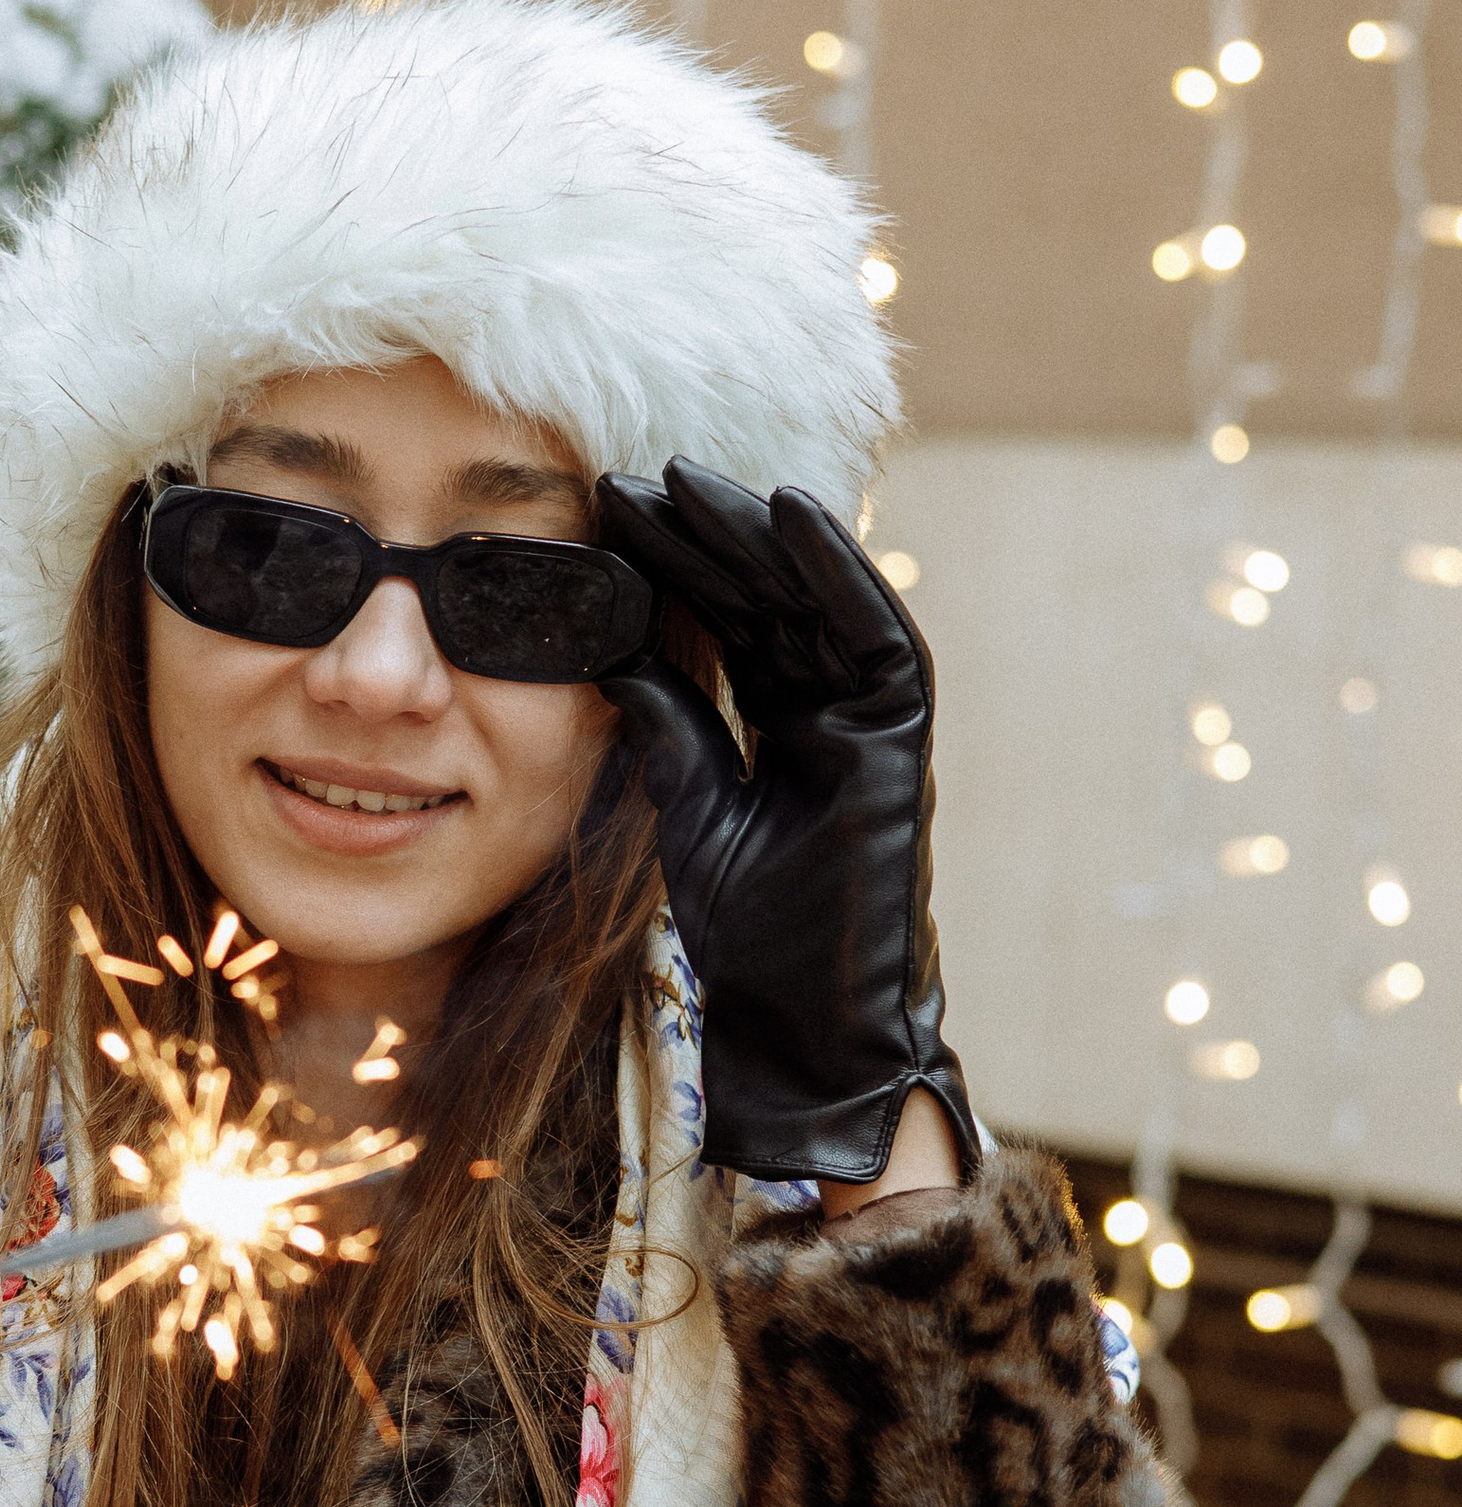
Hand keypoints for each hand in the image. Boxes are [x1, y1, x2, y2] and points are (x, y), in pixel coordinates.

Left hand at [599, 459, 975, 1186]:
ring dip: (759, 535)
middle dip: (707, 535)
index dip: (673, 567)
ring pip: (817, 601)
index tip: (605, 515)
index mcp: (782, 730)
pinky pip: (875, 634)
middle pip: (768, 599)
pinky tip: (790, 519)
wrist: (802, 1031)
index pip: (727, 624)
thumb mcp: (688, 809)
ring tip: (694, 479)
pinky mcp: (902, 739)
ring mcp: (870, 723)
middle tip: (636, 476)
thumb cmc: (749, 943)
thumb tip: (609, 644)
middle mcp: (831, 714)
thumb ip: (666, 725)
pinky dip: (836, 573)